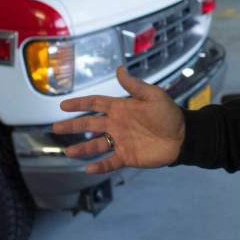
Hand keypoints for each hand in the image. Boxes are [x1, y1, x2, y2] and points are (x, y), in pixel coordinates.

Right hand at [51, 67, 184, 173]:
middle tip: (55, 128)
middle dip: (73, 126)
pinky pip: (110, 161)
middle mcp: (117, 124)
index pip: (96, 104)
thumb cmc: (169, 114)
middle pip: (90, 125)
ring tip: (67, 152)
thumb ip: (134, 85)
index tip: (63, 105)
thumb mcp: (153, 96)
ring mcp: (121, 141)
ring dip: (82, 148)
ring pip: (96, 145)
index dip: (80, 104)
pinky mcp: (128, 156)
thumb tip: (119, 69)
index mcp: (121, 108)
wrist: (183, 136)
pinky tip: (87, 170)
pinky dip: (99, 166)